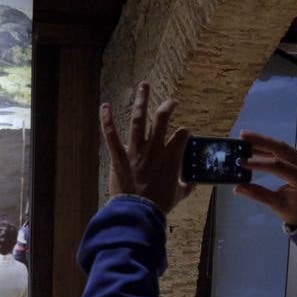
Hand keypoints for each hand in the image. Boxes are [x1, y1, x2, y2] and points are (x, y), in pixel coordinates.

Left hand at [99, 82, 191, 213]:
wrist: (139, 211)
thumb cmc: (160, 204)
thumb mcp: (179, 195)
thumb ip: (186, 187)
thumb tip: (192, 184)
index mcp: (171, 156)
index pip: (181, 135)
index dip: (184, 134)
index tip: (183, 134)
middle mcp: (154, 149)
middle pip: (162, 119)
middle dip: (167, 106)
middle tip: (171, 101)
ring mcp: (136, 150)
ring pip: (138, 120)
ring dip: (141, 101)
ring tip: (144, 85)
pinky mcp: (119, 156)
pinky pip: (111, 136)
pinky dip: (106, 121)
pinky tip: (104, 106)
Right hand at [234, 131, 296, 226]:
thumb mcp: (277, 205)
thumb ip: (258, 194)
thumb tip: (237, 188)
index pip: (277, 166)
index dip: (258, 163)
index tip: (241, 162)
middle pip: (281, 148)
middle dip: (261, 141)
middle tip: (242, 136)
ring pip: (282, 147)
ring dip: (264, 142)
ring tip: (245, 138)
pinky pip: (284, 151)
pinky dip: (269, 149)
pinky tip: (255, 147)